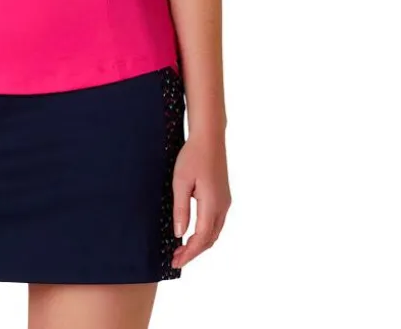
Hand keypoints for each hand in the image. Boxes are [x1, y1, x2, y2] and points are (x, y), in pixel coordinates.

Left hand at [170, 131, 230, 268]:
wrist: (209, 138)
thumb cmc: (192, 156)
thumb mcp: (180, 182)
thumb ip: (181, 209)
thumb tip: (180, 234)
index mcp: (212, 204)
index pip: (201, 238)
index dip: (189, 253)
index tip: (176, 262)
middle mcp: (222, 206)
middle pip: (210, 239)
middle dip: (193, 252)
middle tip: (176, 258)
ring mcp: (225, 201)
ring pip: (214, 232)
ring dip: (200, 243)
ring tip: (182, 248)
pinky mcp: (223, 196)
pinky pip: (216, 222)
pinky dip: (205, 232)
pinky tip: (193, 231)